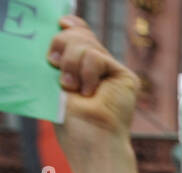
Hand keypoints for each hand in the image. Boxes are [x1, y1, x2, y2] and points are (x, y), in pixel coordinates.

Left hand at [48, 15, 138, 147]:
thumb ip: (64, 55)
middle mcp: (101, 70)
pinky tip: (89, 91)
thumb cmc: (72, 122)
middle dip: (62, 44)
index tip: (60, 24)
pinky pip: (96, 56)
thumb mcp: (59, 80)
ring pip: (85, 43)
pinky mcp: (126, 77)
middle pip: (80, 34)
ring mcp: (114, 73)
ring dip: (70, 63)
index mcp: (84, 70)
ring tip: (71, 87)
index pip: (81, 36)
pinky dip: (85, 72)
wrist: (90, 139)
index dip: (71, 26)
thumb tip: (64, 26)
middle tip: (55, 64)